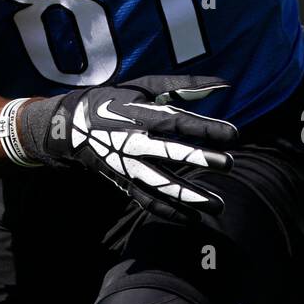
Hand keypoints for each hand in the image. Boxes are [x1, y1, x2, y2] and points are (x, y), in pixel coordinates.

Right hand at [19, 75, 238, 219]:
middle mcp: (135, 142)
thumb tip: (223, 84)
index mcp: (141, 114)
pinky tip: (194, 218)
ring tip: (217, 205)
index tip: (233, 134)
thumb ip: (183, 86)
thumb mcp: (145, 87)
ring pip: (160, 184)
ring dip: (189, 196)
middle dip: (200, 160)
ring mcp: (128, 166)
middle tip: (230, 164)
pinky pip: (148, 201)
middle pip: (171, 153)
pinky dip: (170, 212)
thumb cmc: (114, 100)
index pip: (178, 121)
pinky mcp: (124, 182)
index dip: (205, 127)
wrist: (70, 126)